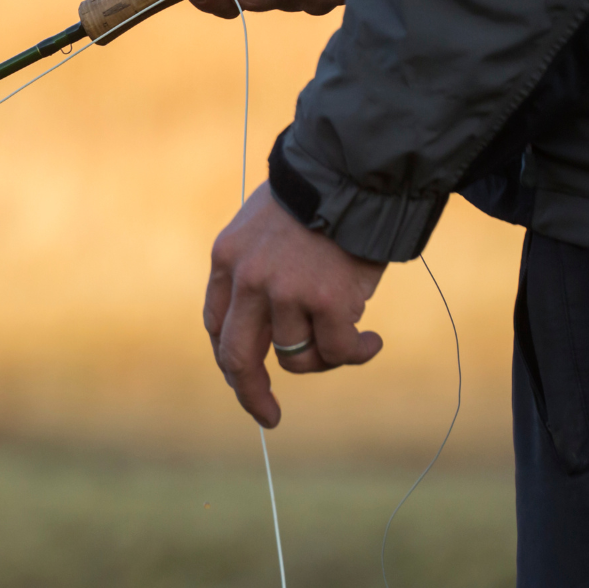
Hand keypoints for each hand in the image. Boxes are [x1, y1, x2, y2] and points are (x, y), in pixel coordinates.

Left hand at [204, 183, 385, 427]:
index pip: (217, 324)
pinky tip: (371, 342)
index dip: (231, 358)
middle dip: (250, 394)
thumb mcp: (265, 228)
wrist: (352, 170)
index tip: (245, 377)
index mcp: (227, 260)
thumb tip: (270, 328)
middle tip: (267, 416)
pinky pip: (337, 351)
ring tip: (353, 340)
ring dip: (327, 357)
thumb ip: (259, 270)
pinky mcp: (325, 302)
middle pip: (237, 357)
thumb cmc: (318, 196)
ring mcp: (285, 292)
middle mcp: (248, 280)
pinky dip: (357, 353)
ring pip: (297, 358)